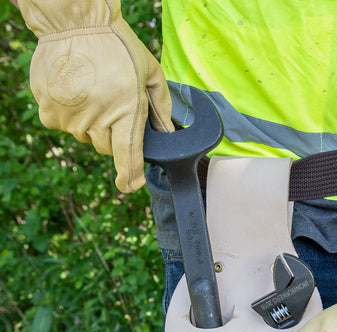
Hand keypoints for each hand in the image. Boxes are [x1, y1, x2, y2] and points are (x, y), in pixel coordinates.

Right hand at [18, 0, 173, 192]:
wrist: (73, 20)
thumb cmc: (118, 45)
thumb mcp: (150, 73)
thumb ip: (161, 107)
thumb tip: (169, 135)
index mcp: (125, 111)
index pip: (128, 157)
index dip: (130, 176)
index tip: (129, 185)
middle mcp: (96, 119)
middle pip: (107, 147)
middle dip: (113, 133)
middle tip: (113, 103)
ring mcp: (69, 116)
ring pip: (85, 136)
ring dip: (91, 122)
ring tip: (93, 91)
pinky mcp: (48, 111)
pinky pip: (62, 125)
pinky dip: (69, 114)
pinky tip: (75, 91)